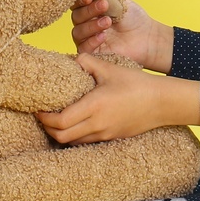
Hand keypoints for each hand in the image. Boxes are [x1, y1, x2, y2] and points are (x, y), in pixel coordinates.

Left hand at [35, 53, 167, 144]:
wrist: (161, 103)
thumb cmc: (136, 84)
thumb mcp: (110, 68)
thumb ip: (88, 61)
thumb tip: (72, 59)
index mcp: (94, 106)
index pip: (59, 121)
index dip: (44, 118)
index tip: (38, 108)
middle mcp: (97, 124)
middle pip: (61, 137)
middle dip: (47, 128)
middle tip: (43, 115)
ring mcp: (104, 134)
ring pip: (72, 142)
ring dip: (60, 133)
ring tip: (56, 119)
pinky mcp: (110, 139)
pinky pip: (85, 142)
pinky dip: (74, 136)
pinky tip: (74, 124)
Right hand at [71, 0, 160, 68]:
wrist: (145, 35)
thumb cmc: (132, 16)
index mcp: (89, 8)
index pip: (76, 3)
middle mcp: (86, 23)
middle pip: (76, 17)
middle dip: (89, 10)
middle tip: (104, 5)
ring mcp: (88, 39)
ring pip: (77, 32)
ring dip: (91, 25)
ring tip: (108, 22)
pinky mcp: (93, 53)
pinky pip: (83, 48)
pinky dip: (91, 41)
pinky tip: (103, 36)